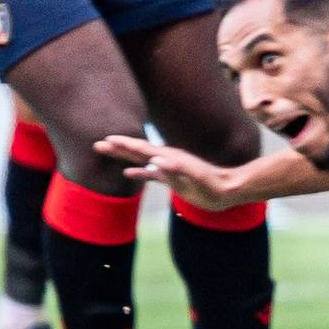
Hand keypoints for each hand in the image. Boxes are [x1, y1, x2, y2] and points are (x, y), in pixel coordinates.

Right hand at [94, 135, 250, 208]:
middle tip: (98, 143)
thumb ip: (178, 169)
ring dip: (124, 156)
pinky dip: (139, 172)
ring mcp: (170, 168)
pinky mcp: (173, 179)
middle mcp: (168, 159)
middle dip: (118, 147)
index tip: (107, 139)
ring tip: (108, 151)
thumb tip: (156, 161)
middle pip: (138, 151)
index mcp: (170, 157)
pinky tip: (128, 173)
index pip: (143, 149)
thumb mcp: (197, 177)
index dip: (125, 145)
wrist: (230, 189)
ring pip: (141, 160)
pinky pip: (151, 174)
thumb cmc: (214, 185)